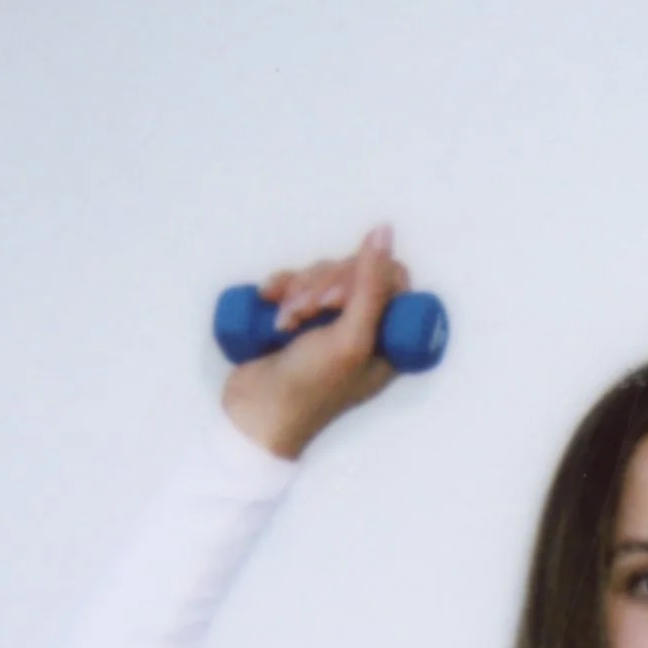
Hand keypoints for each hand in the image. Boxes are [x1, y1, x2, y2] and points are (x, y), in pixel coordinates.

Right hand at [219, 226, 410, 459]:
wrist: (255, 415)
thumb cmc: (310, 388)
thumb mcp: (350, 339)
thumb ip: (371, 286)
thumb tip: (384, 232)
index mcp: (388, 339)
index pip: (393, 278)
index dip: (365, 278)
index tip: (340, 301)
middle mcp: (364, 328)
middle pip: (355, 270)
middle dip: (324, 286)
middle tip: (307, 314)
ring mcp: (329, 322)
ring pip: (323, 273)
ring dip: (300, 291)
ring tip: (286, 324)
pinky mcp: (298, 317)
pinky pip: (296, 281)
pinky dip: (281, 287)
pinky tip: (270, 302)